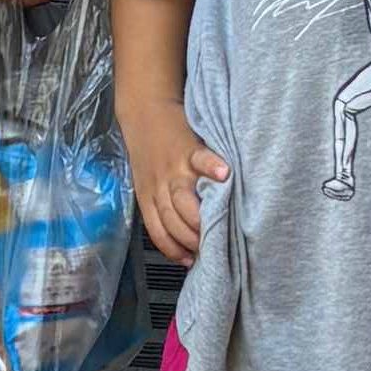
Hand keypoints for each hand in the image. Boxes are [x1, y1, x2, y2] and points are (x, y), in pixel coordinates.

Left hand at [128, 112, 228, 271]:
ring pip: (184, 200)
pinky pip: (201, 160)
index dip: (173, 248)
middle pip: (172, 220)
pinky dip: (212, 167)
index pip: (158, 230)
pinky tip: (225, 175)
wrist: (144, 109)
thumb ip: (160, 202)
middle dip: (189, 238)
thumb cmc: (149, 148)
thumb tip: (183, 231)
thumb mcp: (146, 179)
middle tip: (208, 249)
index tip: (190, 261)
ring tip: (218, 228)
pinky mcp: (188, 148)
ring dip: (200, 217)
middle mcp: (160, 186)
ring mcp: (174, 169)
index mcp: (148, 196)